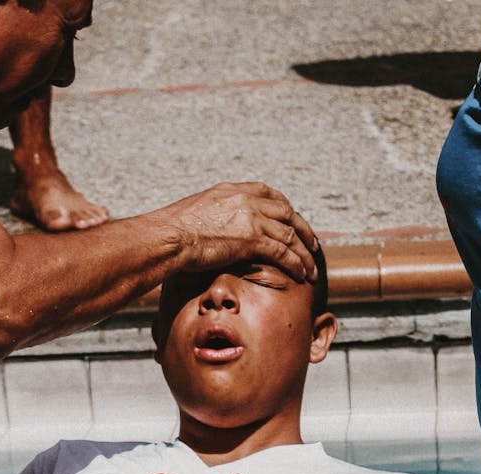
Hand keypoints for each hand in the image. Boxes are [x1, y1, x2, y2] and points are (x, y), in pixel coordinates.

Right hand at [160, 181, 317, 282]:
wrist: (169, 237)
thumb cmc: (172, 231)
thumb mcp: (195, 212)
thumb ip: (212, 215)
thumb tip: (210, 227)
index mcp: (234, 191)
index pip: (269, 194)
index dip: (285, 208)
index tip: (292, 221)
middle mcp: (247, 200)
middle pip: (287, 212)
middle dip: (303, 230)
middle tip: (312, 245)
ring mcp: (252, 218)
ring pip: (290, 234)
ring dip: (304, 253)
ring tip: (310, 269)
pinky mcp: (252, 239)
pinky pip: (283, 252)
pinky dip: (295, 263)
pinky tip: (301, 274)